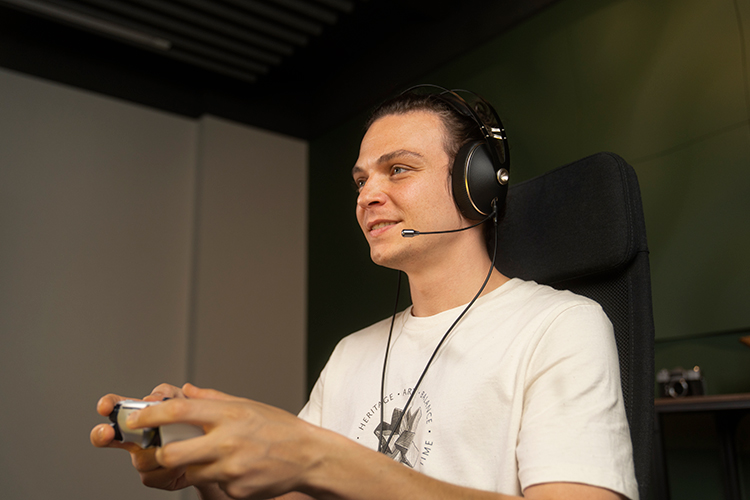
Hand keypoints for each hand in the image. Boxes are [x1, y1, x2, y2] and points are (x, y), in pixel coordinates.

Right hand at [90, 384, 192, 490]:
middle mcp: (138, 436)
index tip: (105, 407)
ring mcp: (143, 457)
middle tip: (107, 432)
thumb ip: (175, 395)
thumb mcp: (191, 404)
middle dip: (103, 434)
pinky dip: (170, 469)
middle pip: (112, 436)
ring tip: (180, 446)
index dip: (109, 405)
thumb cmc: (198, 426)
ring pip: (139, 458)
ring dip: (158, 453)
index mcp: (146, 414)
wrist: (212, 454)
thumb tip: (165, 394)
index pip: (121, 405)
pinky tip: (182, 464)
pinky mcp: (153, 476)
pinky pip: (153, 475)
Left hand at [125, 383, 324, 498]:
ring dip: (192, 466)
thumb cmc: (279, 428)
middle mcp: (227, 441)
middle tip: (162, 449)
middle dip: (160, 453)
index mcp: (228, 415)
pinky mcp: (236, 490)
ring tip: (212, 458)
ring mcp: (231, 468)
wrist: (308, 457)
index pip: (178, 411)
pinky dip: (216, 478)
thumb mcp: (248, 405)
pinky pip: (213, 485)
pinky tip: (236, 469)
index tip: (134, 416)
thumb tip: (185, 391)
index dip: (150, 414)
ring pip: (190, 472)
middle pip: (172, 452)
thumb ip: (213, 399)